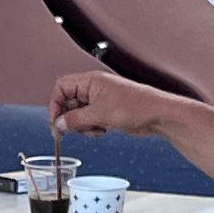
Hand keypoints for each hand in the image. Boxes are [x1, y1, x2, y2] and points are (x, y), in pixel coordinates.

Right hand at [50, 69, 173, 138]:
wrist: (157, 115)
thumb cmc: (135, 106)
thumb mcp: (99, 115)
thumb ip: (75, 120)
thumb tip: (59, 124)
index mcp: (90, 81)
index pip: (61, 88)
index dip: (55, 104)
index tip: (56, 121)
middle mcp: (94, 89)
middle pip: (68, 102)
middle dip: (69, 118)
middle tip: (70, 131)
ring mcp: (100, 100)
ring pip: (78, 114)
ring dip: (81, 125)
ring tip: (94, 130)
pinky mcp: (107, 111)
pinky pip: (90, 120)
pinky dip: (91, 128)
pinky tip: (102, 130)